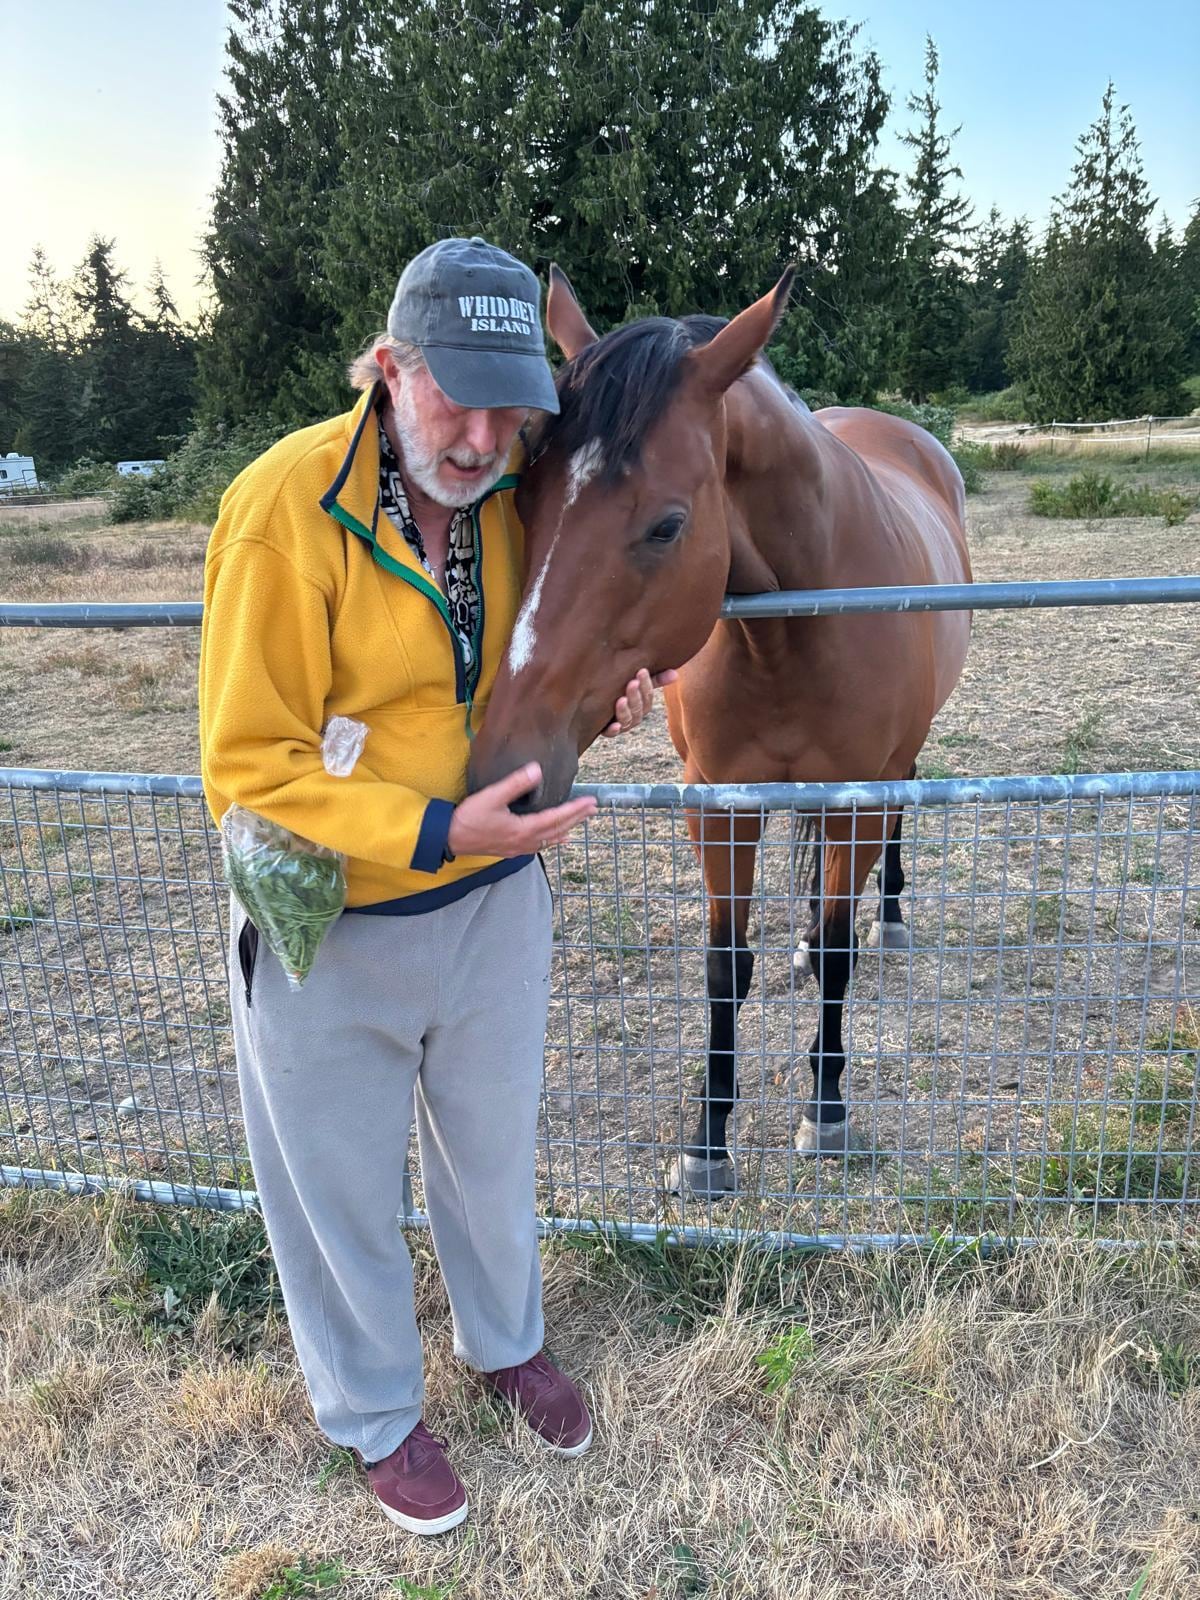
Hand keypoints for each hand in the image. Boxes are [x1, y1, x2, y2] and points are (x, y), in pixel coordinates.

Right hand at [448, 762, 595, 857]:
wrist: (450, 838)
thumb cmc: (469, 817)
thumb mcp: (492, 796)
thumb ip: (515, 783)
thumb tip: (536, 770)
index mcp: (523, 829)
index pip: (556, 818)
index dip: (575, 810)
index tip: (590, 801)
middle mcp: (525, 842)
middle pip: (557, 829)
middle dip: (576, 818)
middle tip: (594, 809)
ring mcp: (519, 848)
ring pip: (550, 839)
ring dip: (567, 828)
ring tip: (581, 821)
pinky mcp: (511, 849)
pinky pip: (540, 845)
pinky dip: (553, 840)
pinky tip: (558, 840)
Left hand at [602, 667, 678, 737]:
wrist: (596, 706)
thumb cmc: (621, 692)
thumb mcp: (637, 686)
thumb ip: (655, 680)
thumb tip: (676, 674)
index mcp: (643, 706)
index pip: (648, 696)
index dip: (646, 685)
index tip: (641, 671)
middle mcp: (634, 717)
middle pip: (638, 708)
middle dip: (635, 696)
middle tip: (631, 683)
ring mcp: (622, 725)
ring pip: (627, 720)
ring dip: (625, 711)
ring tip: (621, 700)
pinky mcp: (607, 731)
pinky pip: (612, 733)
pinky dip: (614, 730)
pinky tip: (614, 726)